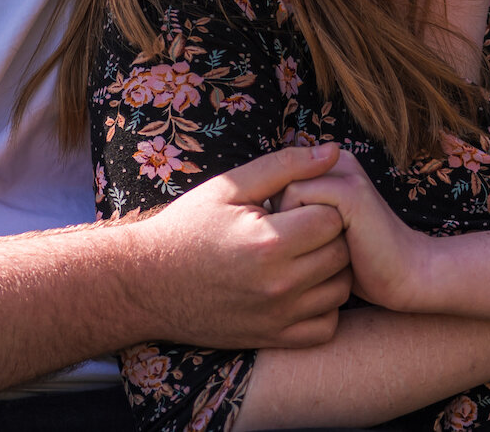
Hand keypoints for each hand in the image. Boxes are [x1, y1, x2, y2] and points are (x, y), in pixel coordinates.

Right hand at [131, 144, 353, 348]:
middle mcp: (279, 285)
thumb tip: (332, 151)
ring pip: (341, 291)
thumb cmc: (188, 228)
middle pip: (342, 254)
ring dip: (331, 270)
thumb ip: (284, 166)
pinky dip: (324, 307)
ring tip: (303, 253)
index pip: (334, 218)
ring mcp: (278, 317)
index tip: (299, 204)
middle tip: (302, 226)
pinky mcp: (274, 338)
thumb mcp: (230, 187)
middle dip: (329, 235)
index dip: (322, 204)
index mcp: (269, 242)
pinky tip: (301, 286)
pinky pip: (326, 327)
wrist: (147, 284)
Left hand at [276, 147, 435, 312]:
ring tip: (316, 249)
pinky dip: (298, 228)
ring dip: (287, 227)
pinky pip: (296, 197)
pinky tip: (322, 250)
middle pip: (277, 183)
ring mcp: (344, 173)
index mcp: (331, 169)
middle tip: (306, 249)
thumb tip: (254, 214)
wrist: (405, 276)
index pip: (278, 180)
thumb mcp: (321, 235)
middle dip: (279, 220)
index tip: (295, 246)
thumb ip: (294, 215)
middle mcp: (337, 163)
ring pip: (282, 189)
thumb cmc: (358, 263)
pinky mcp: (348, 191)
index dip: (276, 217)